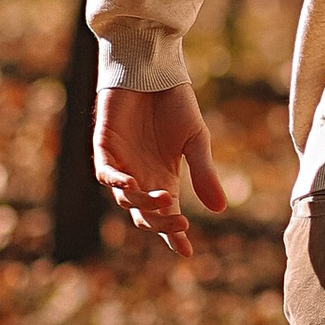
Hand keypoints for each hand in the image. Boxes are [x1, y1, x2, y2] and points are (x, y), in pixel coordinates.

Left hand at [93, 84, 225, 259]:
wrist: (154, 72)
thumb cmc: (175, 105)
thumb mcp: (196, 142)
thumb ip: (203, 174)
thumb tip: (219, 209)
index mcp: (163, 179)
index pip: (166, 215)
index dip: (173, 235)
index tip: (186, 252)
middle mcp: (141, 177)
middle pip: (145, 214)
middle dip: (162, 223)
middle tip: (181, 225)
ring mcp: (122, 164)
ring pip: (125, 197)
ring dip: (143, 203)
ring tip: (163, 198)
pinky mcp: (105, 147)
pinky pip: (105, 173)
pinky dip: (117, 181)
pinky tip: (132, 184)